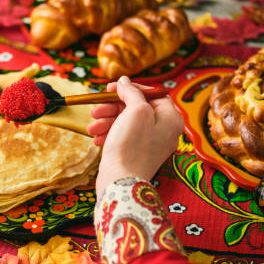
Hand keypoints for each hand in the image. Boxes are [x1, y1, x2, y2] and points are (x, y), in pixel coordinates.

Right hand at [87, 76, 183, 195]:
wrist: (121, 181)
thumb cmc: (132, 146)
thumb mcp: (135, 111)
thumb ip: (132, 92)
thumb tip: (125, 81)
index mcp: (171, 119)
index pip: (153, 94)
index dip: (132, 89)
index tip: (112, 88)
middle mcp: (164, 131)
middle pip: (136, 109)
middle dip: (113, 108)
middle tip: (96, 109)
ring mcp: (150, 144)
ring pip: (126, 123)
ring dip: (106, 121)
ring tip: (92, 127)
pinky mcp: (136, 154)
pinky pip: (123, 137)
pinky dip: (109, 134)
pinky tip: (96, 138)